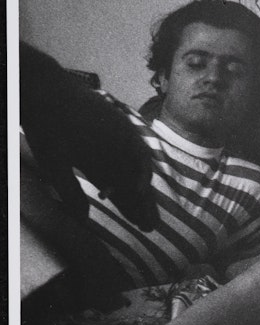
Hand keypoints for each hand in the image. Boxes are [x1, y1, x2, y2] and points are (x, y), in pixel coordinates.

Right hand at [20, 43, 157, 232]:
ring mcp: (119, 142)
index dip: (128, 208)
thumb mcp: (56, 168)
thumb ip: (71, 193)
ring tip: (148, 218)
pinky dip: (142, 172)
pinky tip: (141, 191)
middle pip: (130, 185)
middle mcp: (110, 154)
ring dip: (145, 195)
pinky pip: (140, 154)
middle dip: (140, 206)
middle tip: (149, 228)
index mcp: (95, 162)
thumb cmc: (46, 130)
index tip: (139, 226)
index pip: (117, 190)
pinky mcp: (126, 130)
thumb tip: (84, 221)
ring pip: (137, 173)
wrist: (46, 97)